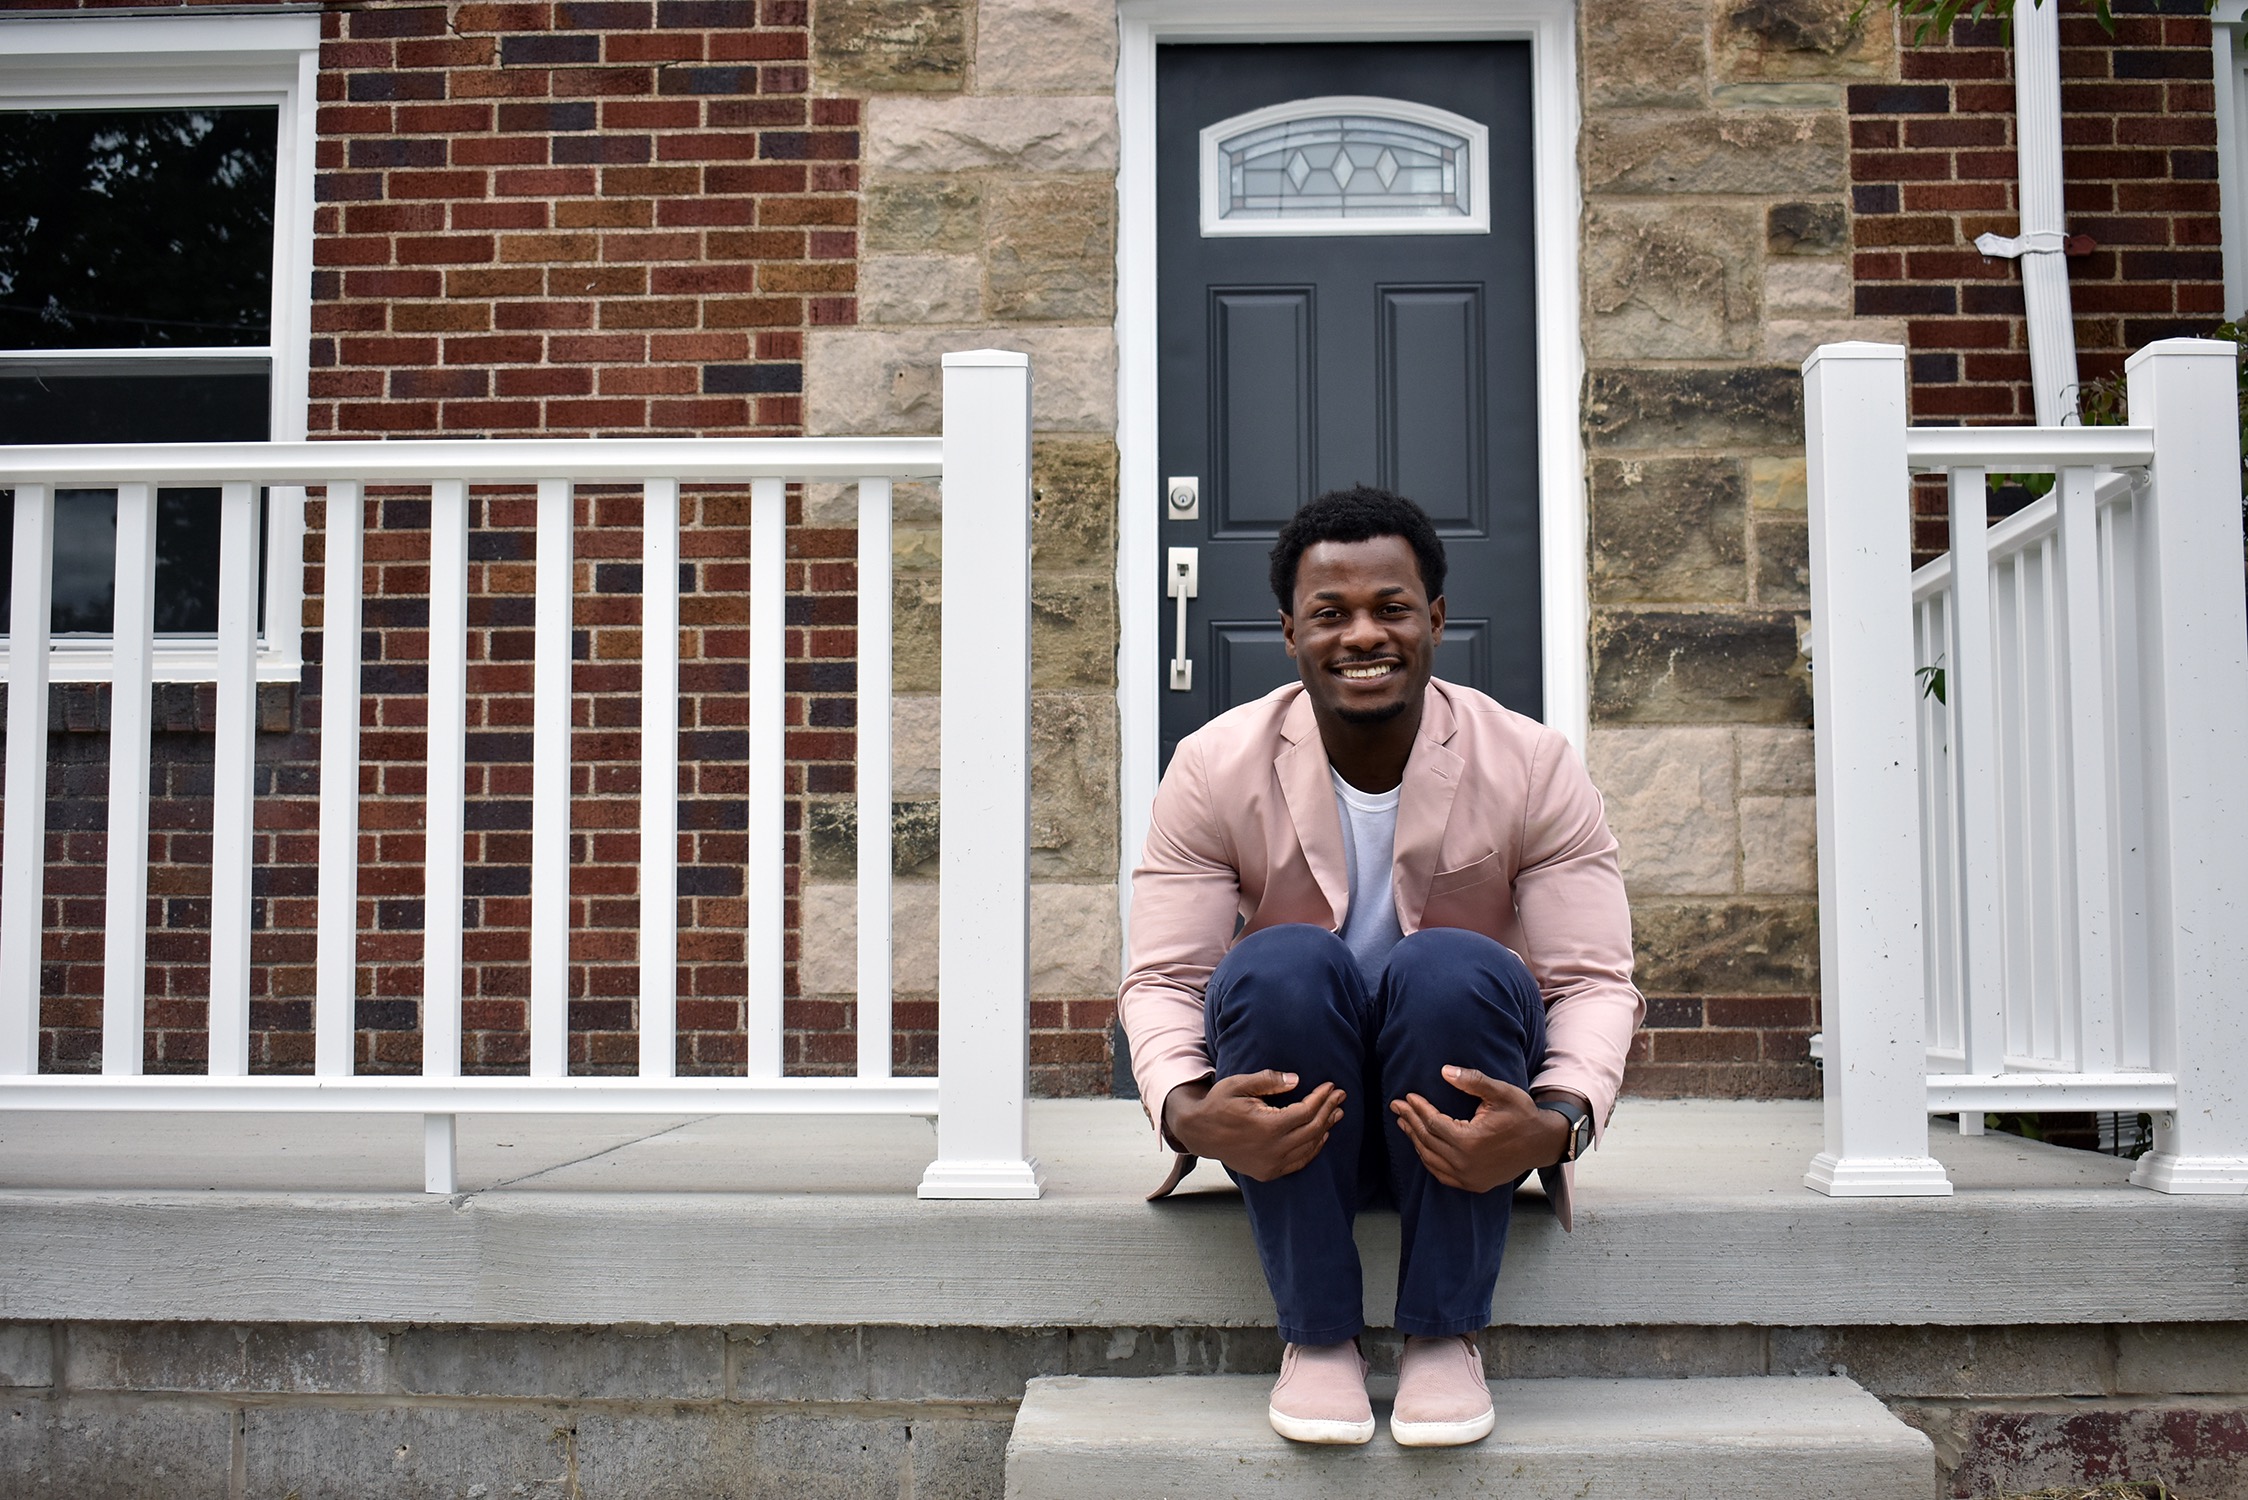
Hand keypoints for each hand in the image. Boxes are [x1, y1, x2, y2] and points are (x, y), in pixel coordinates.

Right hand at [1161, 1071, 1345, 1182]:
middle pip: (1313, 1129)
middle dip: (1329, 1110)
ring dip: (1325, 1129)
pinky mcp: (1268, 1172)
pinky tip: (1321, 1136)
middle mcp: (1272, 1149)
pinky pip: (1299, 1162)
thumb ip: (1268, 1081)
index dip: (1321, 1098)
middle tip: (1340, 1096)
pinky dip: (1313, 1149)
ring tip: (1336, 1113)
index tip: (1331, 1086)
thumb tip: (1296, 1080)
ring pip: (1309, 1147)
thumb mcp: (1238, 1085)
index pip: (1306, 1112)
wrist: (1200, 1133)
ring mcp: (1271, 1164)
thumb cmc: (1218, 1105)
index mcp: (1267, 1126)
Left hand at [1389, 1067, 1571, 1193]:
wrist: (1542, 1143)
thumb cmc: (1522, 1115)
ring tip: (1404, 1123)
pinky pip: (1441, 1174)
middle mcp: (1466, 1164)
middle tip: (1397, 1106)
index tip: (1408, 1096)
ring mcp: (1469, 1178)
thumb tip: (1444, 1071)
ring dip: (1415, 1140)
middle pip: (1428, 1140)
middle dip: (1410, 1121)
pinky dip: (1428, 1160)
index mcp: (1470, 1141)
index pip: (1433, 1123)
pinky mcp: (1473, 1184)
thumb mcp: (1501, 1093)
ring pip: (1431, 1159)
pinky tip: (1421, 1146)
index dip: (1418, 1109)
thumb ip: (1472, 1081)